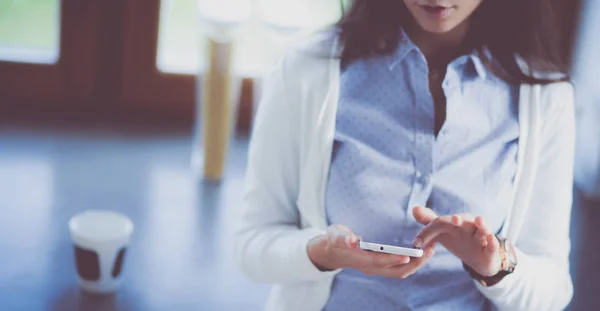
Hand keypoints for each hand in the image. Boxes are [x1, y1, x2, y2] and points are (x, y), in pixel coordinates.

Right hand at [308, 224, 436, 278]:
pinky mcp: (382, 266)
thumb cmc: (335, 240)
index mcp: (360, 259)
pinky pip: (400, 268)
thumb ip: (343, 238)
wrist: (332, 251)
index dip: (394, 259)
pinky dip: (413, 262)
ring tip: (430, 249)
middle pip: (396, 270)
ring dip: (417, 263)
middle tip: (429, 249)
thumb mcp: (335, 235)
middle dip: (414, 262)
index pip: (379, 262)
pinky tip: (421, 251)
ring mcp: (377, 269)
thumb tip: (352, 241)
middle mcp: (371, 267)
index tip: (408, 255)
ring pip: (401, 271)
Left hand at [412, 207, 502, 276]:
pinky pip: (493, 245)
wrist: (480, 258)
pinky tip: (491, 238)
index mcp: (456, 222)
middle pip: (465, 220)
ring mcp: (482, 237)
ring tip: (479, 220)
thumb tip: (414, 208)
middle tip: (455, 219)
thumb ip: (429, 222)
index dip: (428, 231)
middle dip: (460, 219)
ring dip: (482, 225)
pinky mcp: (491, 250)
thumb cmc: (460, 240)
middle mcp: (470, 226)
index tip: (416, 243)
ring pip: (482, 229)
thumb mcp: (443, 232)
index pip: (440, 223)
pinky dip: (493, 242)